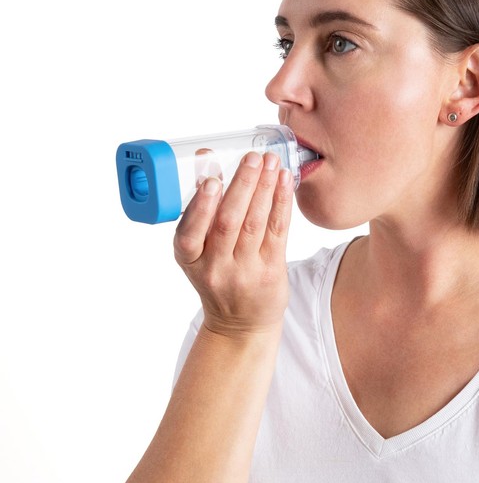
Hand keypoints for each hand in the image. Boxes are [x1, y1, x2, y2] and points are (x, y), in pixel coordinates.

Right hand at [174, 151, 293, 337]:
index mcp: (189, 260)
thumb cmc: (218, 278)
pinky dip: (281, 203)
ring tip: (271, 162)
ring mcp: (245, 271)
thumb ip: (202, 211)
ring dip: (265, 188)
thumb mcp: (198, 252)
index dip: (201, 207)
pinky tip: (285, 181)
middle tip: (253, 158)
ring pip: (255, 224)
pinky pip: (278, 231)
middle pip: (228, 223)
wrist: (241, 324)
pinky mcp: (271, 271)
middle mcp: (215, 268)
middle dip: (242, 186)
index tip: (211, 180)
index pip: (189, 234)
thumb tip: (207, 160)